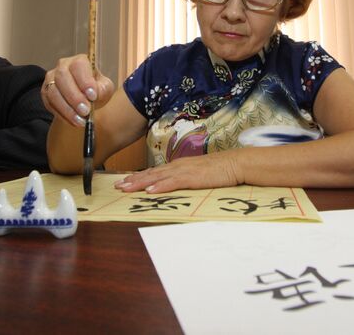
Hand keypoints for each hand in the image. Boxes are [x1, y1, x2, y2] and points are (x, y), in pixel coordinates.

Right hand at [42, 54, 114, 126]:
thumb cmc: (97, 90)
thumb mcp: (105, 88)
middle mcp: (63, 66)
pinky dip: (62, 114)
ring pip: (53, 92)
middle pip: (63, 77)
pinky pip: (50, 103)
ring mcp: (51, 79)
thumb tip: (95, 94)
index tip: (93, 96)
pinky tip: (73, 121)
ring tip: (81, 120)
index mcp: (80, 61)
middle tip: (86, 111)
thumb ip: (102, 89)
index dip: (84, 81)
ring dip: (67, 108)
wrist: (86, 101)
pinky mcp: (45, 93)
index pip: (79, 66)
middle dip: (74, 96)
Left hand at [114, 153, 244, 192]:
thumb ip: (188, 179)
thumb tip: (178, 186)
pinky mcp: (193, 177)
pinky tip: (150, 190)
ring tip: (126, 188)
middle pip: (152, 173)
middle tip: (117, 186)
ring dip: (140, 182)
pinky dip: (160, 186)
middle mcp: (179, 166)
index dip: (139, 177)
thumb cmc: (221, 170)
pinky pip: (173, 182)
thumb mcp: (201, 174)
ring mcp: (185, 170)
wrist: (236, 163)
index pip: (156, 171)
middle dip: (133, 180)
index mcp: (181, 165)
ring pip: (158, 177)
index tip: (125, 182)